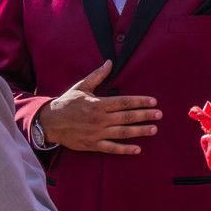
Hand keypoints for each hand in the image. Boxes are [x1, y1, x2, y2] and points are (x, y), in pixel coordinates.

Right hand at [38, 60, 161, 154]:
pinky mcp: (92, 145)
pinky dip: (125, 149)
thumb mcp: (82, 86)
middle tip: (159, 115)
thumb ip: (98, 75)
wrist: (50, 122)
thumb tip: (110, 62)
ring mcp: (96, 133)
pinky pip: (111, 148)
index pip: (124, 102)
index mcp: (98, 104)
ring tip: (154, 129)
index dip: (140, 101)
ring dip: (140, 131)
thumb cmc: (68, 102)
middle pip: (127, 117)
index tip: (153, 101)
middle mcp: (99, 119)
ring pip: (122, 132)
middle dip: (145, 115)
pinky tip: (138, 149)